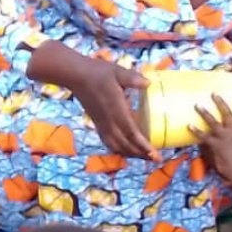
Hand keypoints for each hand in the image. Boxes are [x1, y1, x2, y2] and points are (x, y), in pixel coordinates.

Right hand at [27, 41, 159, 160]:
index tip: (155, 155)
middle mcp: (109, 122)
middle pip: (126, 145)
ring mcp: (102, 125)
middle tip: (156, 159)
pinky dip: (119, 150)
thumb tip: (148, 83)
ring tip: (144, 157)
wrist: (75, 76)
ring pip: (117, 147)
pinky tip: (127, 151)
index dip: (144, 146)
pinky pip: (109, 143)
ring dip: (131, 154)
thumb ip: (133, 78)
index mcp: (116, 110)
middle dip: (141, 154)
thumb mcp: (117, 72)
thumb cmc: (98, 72)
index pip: (132, 134)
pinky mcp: (98, 125)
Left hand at [190, 95, 231, 179]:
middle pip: (227, 113)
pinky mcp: (216, 144)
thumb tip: (226, 130)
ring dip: (204, 113)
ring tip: (197, 105)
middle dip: (220, 103)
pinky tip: (189, 126)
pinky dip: (196, 131)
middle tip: (213, 94)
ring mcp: (224, 137)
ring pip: (213, 122)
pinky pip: (204, 136)